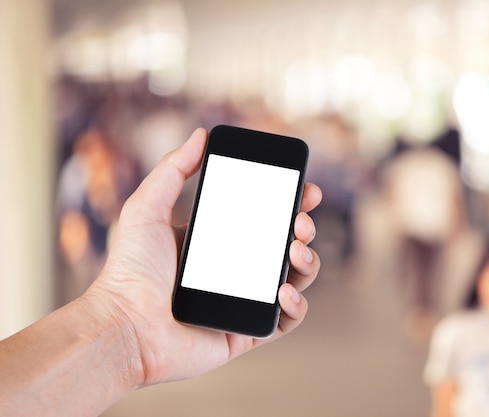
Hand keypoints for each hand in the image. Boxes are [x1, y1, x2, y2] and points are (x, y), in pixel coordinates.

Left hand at [83, 128, 321, 386]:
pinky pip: (286, 319)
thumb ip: (173, 169)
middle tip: (301, 222)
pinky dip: (296, 305)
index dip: (290, 204)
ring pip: (294, 279)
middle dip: (303, 230)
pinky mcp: (247, 331)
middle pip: (286, 246)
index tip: (305, 191)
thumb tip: (200, 135)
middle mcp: (236, 270)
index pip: (264, 218)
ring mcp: (244, 301)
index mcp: (219, 241)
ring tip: (296, 250)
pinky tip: (284, 290)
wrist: (125, 326)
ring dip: (308, 263)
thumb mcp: (147, 207)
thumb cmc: (129, 270)